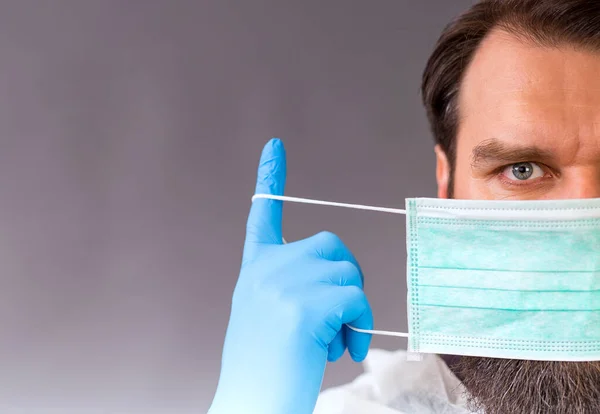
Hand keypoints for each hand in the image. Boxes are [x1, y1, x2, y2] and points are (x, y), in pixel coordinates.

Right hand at [208, 138, 372, 413]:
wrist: (252, 404)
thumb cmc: (266, 369)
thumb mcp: (270, 315)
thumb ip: (294, 285)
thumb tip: (340, 281)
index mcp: (257, 270)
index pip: (263, 213)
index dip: (270, 176)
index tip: (275, 145)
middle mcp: (267, 269)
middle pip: (332, 245)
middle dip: (346, 279)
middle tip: (340, 319)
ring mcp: (283, 283)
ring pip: (349, 272)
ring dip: (353, 309)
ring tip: (336, 341)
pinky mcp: (306, 303)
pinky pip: (356, 298)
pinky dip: (359, 325)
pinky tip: (342, 348)